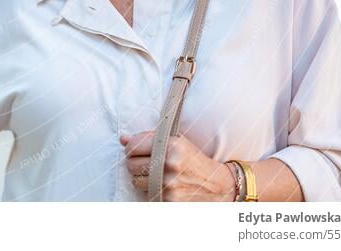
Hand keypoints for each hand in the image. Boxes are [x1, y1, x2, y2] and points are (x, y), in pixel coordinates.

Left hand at [120, 131, 234, 201]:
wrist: (217, 186)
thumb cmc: (193, 160)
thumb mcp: (176, 142)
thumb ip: (148, 139)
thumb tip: (122, 139)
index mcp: (171, 145)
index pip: (133, 147)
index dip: (131, 148)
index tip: (136, 150)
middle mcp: (169, 165)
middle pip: (131, 165)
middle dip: (135, 164)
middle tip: (147, 163)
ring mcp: (169, 185)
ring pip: (136, 182)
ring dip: (143, 179)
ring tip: (158, 175)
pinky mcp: (168, 201)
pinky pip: (146, 195)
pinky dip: (151, 191)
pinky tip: (164, 187)